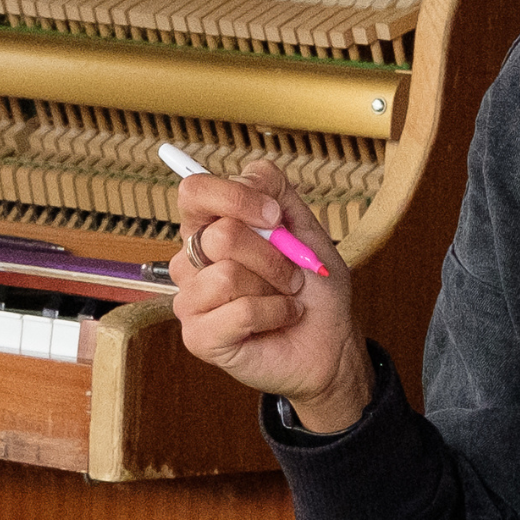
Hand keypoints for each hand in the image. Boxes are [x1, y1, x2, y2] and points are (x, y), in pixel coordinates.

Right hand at [169, 155, 373, 430]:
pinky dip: (275, 313)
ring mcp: (190, 300)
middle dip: (271, 255)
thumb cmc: (312, 286)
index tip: (275, 215)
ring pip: (228, 275)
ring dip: (275, 287)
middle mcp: (191, 261)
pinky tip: (280, 318)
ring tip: (285, 298)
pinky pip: (240, 312)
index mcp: (209, 227)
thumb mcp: (304, 226)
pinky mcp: (198, 337)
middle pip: (220, 234)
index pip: (194, 191)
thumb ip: (276, 191)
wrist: (329, 341)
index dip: (236, 197)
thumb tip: (247, 178)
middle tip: (291, 274)